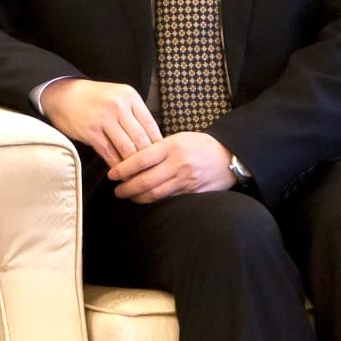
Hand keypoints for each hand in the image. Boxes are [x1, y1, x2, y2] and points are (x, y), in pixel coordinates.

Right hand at [37, 78, 159, 175]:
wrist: (64, 95)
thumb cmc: (95, 99)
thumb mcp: (119, 97)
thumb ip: (135, 115)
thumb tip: (154, 140)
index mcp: (130, 97)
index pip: (152, 126)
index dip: (158, 145)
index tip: (159, 158)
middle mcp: (119, 106)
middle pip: (141, 139)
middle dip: (147, 159)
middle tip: (151, 172)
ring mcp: (104, 118)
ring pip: (127, 149)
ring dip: (132, 166)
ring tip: (136, 176)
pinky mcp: (91, 131)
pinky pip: (109, 153)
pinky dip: (116, 166)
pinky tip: (119, 172)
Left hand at [109, 132, 238, 204]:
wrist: (228, 156)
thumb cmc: (200, 145)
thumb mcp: (178, 139)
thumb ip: (157, 148)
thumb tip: (133, 158)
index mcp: (171, 147)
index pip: (141, 159)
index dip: (123, 169)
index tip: (112, 174)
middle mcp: (177, 164)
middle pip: (145, 180)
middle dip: (127, 188)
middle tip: (117, 190)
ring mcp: (185, 180)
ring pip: (155, 194)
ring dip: (138, 197)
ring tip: (128, 196)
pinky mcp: (192, 193)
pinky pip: (168, 200)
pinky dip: (154, 201)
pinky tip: (146, 200)